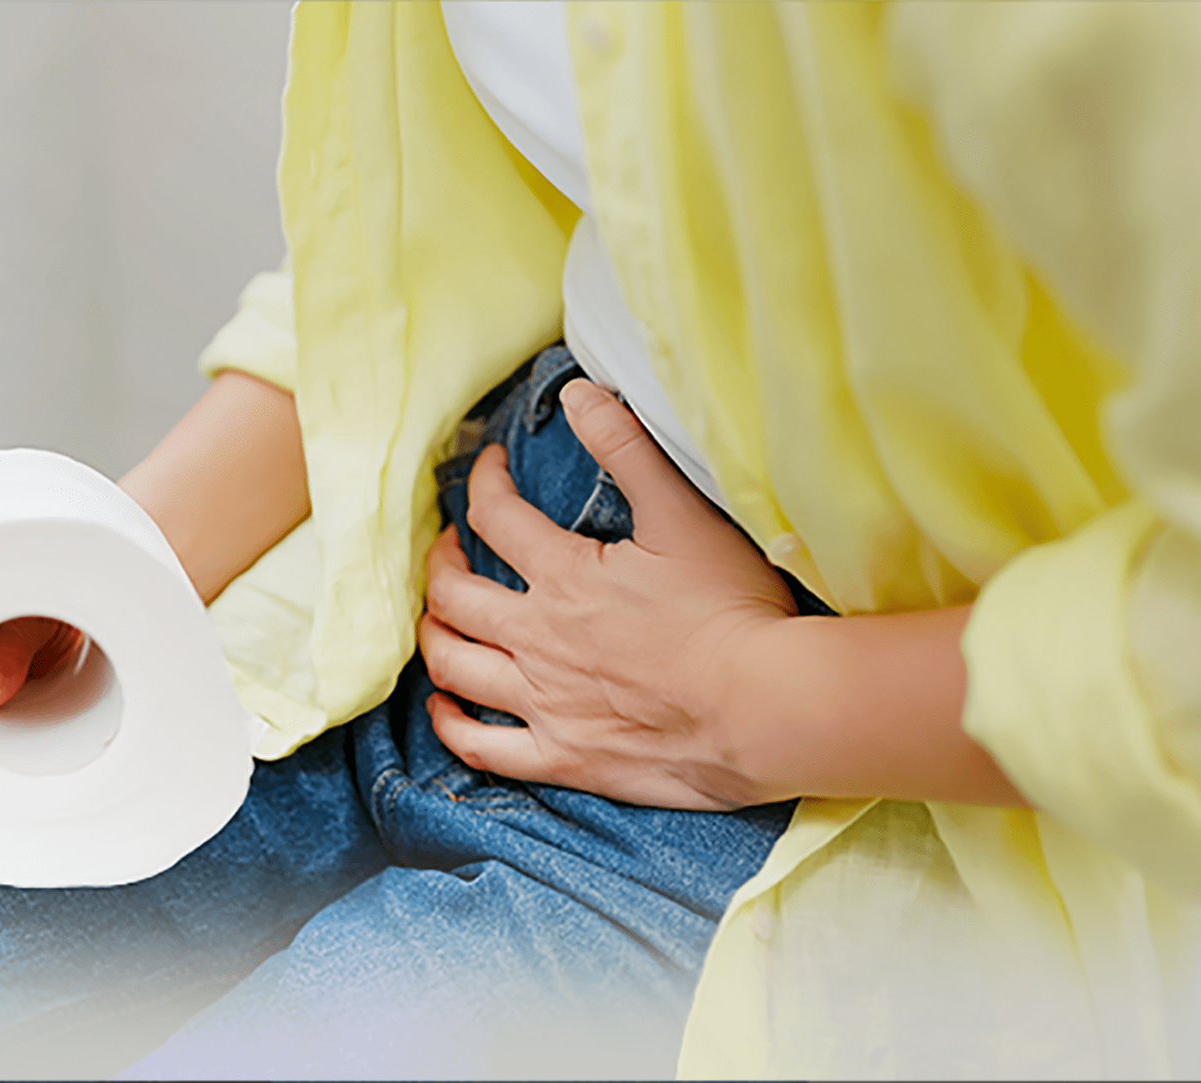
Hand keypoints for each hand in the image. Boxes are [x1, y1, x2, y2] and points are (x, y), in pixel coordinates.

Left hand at [419, 378, 797, 809]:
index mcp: (564, 576)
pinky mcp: (562, 757)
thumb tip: (578, 393)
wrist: (767, 710)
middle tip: (449, 548)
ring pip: (453, 665)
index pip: (494, 515)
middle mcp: (537, 639)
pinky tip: (445, 707)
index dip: (482, 482)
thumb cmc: (734, 611)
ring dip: (434, 634)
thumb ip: (628, 448)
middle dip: (440, 562)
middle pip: (453, 594)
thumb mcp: (684, 515)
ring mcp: (544, 703)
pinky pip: (480, 747)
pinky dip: (451, 724)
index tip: (487, 468)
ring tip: (440, 617)